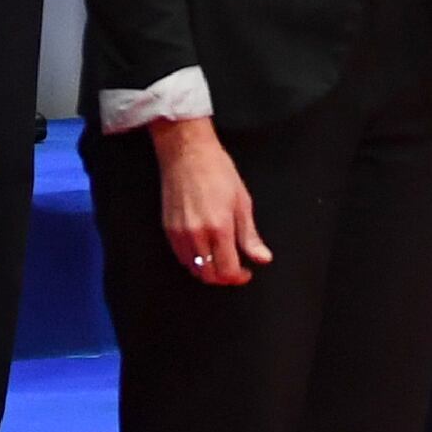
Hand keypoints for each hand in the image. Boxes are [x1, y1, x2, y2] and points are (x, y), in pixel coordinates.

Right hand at [153, 115, 267, 283]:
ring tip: (221, 260)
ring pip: (194, 269)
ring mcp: (180, 233)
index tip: (247, 271)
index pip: (228, 270)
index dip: (239, 277)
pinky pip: (182, 257)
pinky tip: (205, 250)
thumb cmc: (217, 171)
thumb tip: (263, 259)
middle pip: (209, 275)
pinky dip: (195, 261)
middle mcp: (197, 235)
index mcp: (219, 228)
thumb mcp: (242, 202)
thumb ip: (250, 236)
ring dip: (209, 271)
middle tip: (235, 269)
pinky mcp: (168, 230)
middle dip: (225, 278)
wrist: (187, 153)